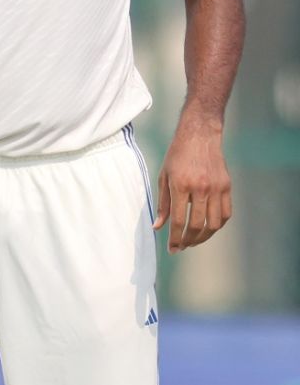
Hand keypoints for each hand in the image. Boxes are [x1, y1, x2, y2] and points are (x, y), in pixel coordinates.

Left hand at [153, 116, 231, 252]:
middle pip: (197, 225)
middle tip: (181, 247)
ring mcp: (217, 188)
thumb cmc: (177, 156)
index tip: (172, 249)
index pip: (178, 220)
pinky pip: (226, 214)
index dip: (175, 238)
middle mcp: (200, 188)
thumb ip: (162, 203)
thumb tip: (158, 227)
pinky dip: (217, 225)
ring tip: (193, 241)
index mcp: (181, 185)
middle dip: (188, 241)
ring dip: (204, 237)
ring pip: (214, 223)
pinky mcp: (227, 187)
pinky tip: (208, 228)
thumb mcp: (163, 176)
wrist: (199, 136)